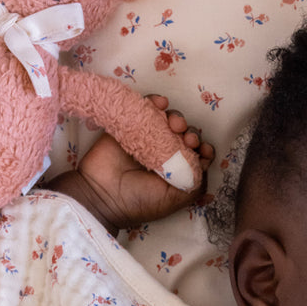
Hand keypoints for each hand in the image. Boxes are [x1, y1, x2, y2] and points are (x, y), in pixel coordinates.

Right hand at [51, 95, 213, 232]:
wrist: (102, 195)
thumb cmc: (139, 202)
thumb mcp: (175, 200)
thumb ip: (195, 183)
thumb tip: (204, 161)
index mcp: (176, 172)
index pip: (197, 153)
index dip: (203, 149)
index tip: (203, 150)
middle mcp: (163, 154)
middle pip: (185, 134)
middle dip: (191, 134)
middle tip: (187, 139)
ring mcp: (146, 138)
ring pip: (168, 120)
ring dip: (177, 118)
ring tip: (174, 125)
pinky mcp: (129, 125)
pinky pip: (145, 108)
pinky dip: (155, 102)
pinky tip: (161, 103)